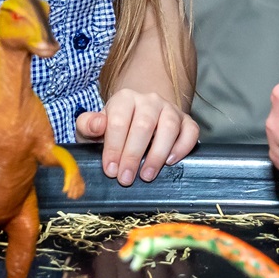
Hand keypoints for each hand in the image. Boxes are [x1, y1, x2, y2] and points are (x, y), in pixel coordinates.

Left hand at [74, 90, 198, 185]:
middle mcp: (149, 100)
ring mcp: (170, 109)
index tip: (110, 170)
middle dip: (134, 155)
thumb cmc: (113, 130)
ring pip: (169, 127)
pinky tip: (170, 162)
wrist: (137, 122)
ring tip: (147, 176)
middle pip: (144, 125)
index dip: (114, 147)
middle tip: (126, 178)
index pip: (119, 121)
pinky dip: (182, 147)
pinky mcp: (186, 121)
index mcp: (124, 99)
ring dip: (157, 154)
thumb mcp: (93, 128)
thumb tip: (97, 125)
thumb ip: (88, 125)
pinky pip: (191, 131)